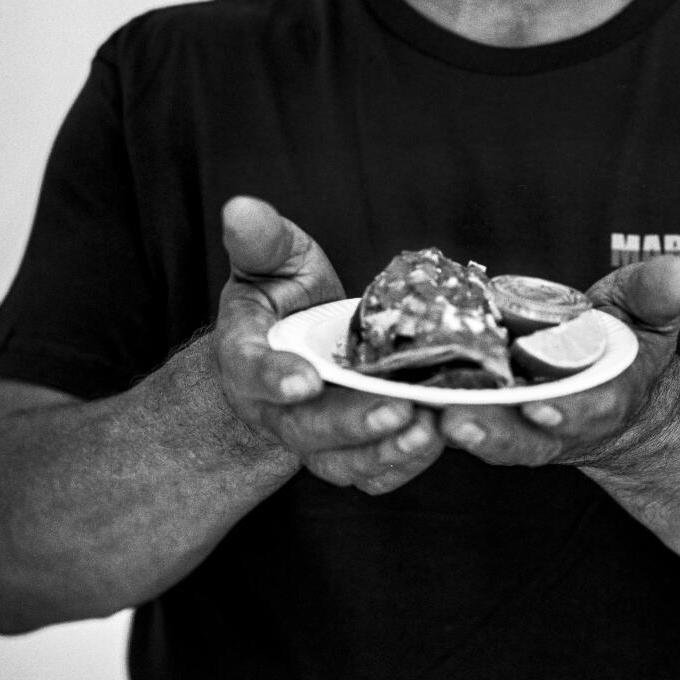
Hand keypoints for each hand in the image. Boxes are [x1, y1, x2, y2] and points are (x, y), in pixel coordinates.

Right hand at [212, 197, 441, 494]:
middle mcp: (275, 406)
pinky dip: (403, 463)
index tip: (304, 380)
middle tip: (396, 410)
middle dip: (349, 423)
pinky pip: (371, 473)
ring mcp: (311, 435)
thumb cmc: (282, 293)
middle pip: (305, 428)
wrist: (296, 339)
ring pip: (340, 461)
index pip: (251, 368)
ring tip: (429, 428)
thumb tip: (240, 206)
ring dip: (384, 450)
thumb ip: (260, 239)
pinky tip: (439, 438)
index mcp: (247, 354)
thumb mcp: (271, 258)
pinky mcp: (346, 452)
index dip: (274, 377)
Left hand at [439, 255, 679, 471]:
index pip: (590, 409)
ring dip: (458, 429)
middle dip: (496, 432)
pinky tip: (404, 398)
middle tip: (461, 421)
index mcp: (606, 398)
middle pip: (527, 437)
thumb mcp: (650, 311)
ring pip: (488, 436)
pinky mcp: (487, 417)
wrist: (606, 379)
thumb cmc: (628, 339)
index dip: (568, 411)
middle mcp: (560, 423)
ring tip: (426, 415)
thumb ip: (659, 293)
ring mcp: (520, 426)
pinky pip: (460, 421)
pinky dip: (432, 415)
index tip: (544, 406)